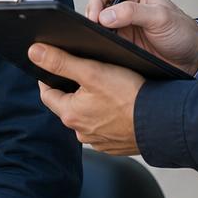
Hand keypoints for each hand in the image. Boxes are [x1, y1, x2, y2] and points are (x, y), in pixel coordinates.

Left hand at [28, 44, 143, 155]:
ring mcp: (99, 141)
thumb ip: (61, 61)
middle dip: (72, 90)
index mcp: (70, 114)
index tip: (53, 65)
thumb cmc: (130, 96)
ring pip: (87, 118)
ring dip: (90, 105)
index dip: (48, 77)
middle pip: (68, 105)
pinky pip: (105, 128)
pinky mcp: (116, 145)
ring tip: (104, 89)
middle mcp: (81, 132)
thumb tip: (34, 53)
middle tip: (83, 73)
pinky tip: (119, 107)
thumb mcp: (92, 71)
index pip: (48, 93)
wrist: (162, 121)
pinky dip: (108, 118)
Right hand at [85, 0, 197, 75]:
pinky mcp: (121, 44)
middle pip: (95, 7)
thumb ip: (133, 12)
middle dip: (91, 17)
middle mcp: (124, 7)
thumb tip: (105, 15)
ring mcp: (121, 27)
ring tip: (98, 40)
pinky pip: (102, 42)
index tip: (95, 17)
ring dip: (94, 32)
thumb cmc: (182, 31)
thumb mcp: (160, 17)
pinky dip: (99, 45)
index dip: (95, 1)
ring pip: (96, 26)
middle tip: (94, 30)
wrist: (192, 58)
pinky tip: (102, 49)